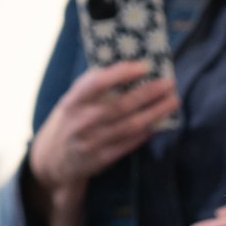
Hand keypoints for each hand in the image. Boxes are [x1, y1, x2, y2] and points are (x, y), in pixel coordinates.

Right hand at [28, 64, 179, 225]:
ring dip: (155, 113)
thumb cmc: (70, 120)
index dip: (121, 73)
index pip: (97, 83)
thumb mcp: (72, 100)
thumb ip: (93, 86)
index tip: (144, 66)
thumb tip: (129, 67)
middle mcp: (81, 122)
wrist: (53, 159)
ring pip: (130, 125)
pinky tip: (160, 122)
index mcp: (72, 102)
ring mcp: (92, 142)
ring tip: (172, 101)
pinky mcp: (102, 159)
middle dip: (149, 93)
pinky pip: (129, 144)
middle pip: (121, 105)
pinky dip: (147, 132)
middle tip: (169, 83)